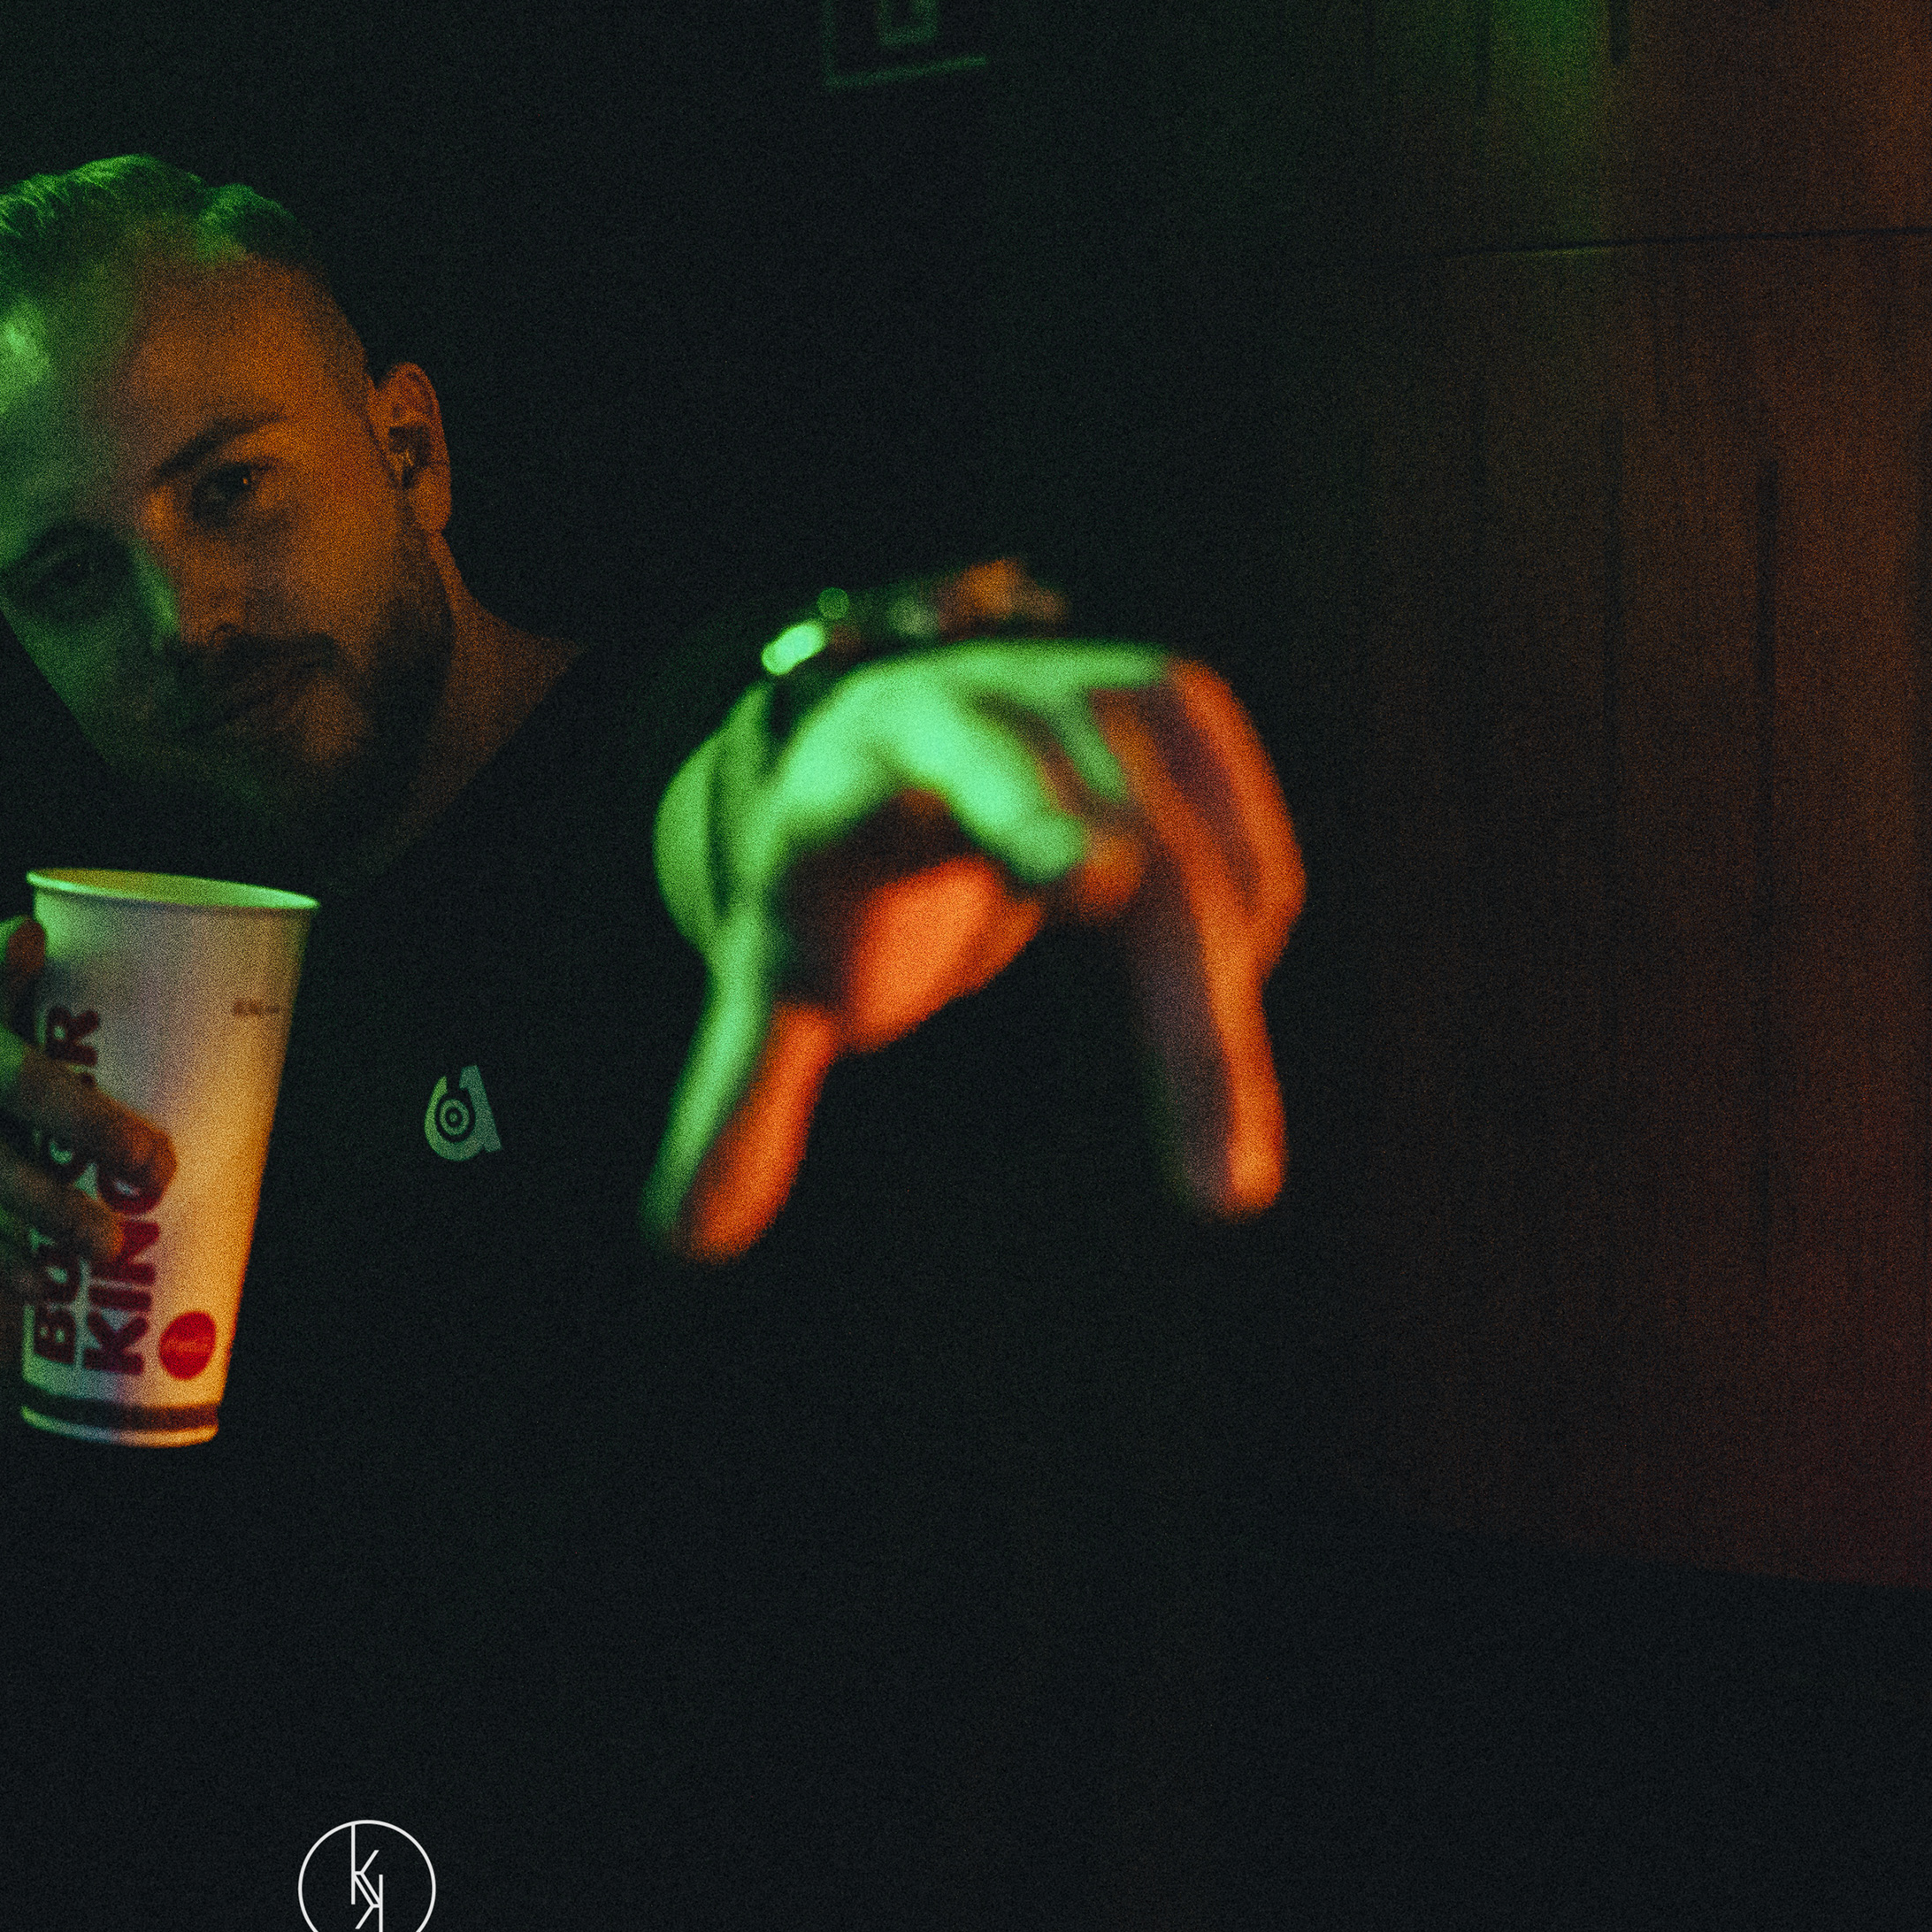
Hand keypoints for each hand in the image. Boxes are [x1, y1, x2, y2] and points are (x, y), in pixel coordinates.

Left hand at [642, 640, 1302, 1260]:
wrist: (902, 750)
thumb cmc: (836, 879)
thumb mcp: (775, 982)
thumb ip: (739, 1103)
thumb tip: (683, 1243)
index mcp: (871, 761)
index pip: (947, 773)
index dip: (1016, 815)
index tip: (1084, 883)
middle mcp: (990, 702)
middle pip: (1114, 853)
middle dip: (1180, 1022)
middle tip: (1221, 1194)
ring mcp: (1093, 688)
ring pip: (1203, 859)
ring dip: (1223, 1015)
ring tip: (1216, 1164)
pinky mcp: (1177, 698)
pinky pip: (1248, 847)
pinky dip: (1246, 934)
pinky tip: (1204, 991)